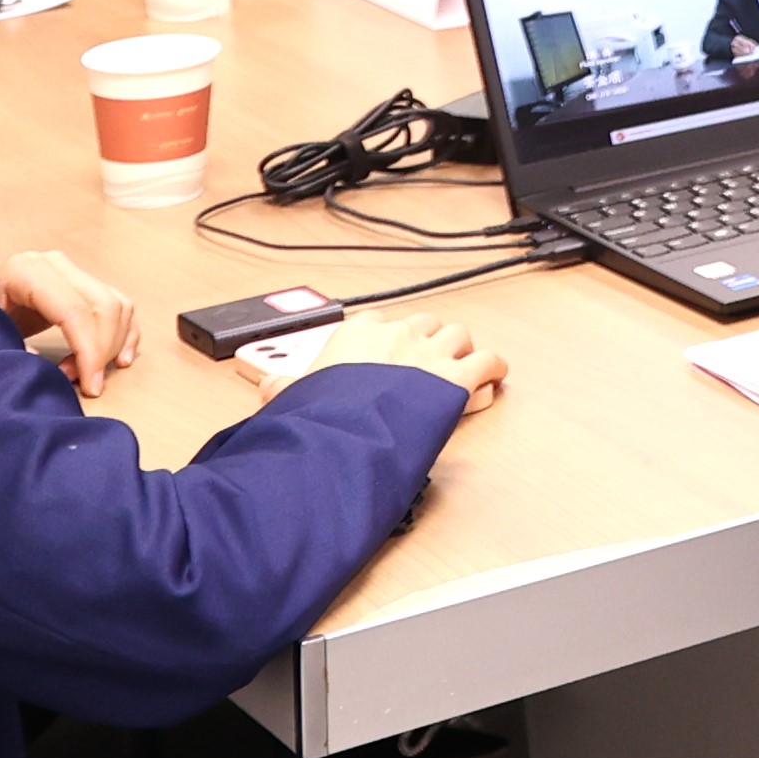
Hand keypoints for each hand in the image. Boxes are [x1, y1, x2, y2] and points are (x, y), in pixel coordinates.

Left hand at [0, 247, 140, 394]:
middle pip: (103, 305)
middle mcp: (53, 264)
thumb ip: (11, 352)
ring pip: (117, 305)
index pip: (74, 310)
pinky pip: (120, 305)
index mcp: (25, 272)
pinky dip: (126, 334)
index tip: (91, 386)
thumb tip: (45, 369)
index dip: (89, 349)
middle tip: (88, 384)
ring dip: (113, 345)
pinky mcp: (83, 283)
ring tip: (87, 374)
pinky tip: (121, 360)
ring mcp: (70, 271)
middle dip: (103, 350)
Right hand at [275, 311, 504, 411]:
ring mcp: (429, 352)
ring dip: (460, 350)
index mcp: (357, 334)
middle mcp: (396, 335)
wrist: (344, 435)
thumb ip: (282, 387)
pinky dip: (493, 369)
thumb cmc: (320, 417)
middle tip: (427, 361)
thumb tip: (265, 384)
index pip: (376, 322)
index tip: (386, 352)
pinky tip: (493, 378)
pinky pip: (488, 360)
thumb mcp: (291, 397)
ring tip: (458, 367)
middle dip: (427, 340)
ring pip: (458, 334)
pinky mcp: (456, 376)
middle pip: (423, 322)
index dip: (385, 339)